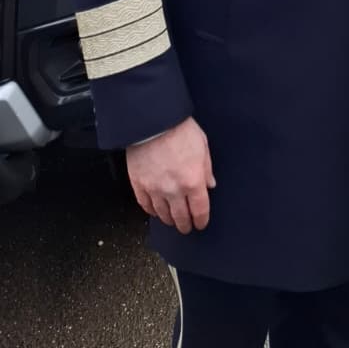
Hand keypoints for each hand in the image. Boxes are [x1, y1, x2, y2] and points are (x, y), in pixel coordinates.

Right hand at [125, 117, 215, 233]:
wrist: (152, 120)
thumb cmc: (180, 129)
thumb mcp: (202, 145)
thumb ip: (207, 168)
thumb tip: (209, 185)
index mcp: (193, 181)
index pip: (200, 211)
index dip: (201, 220)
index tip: (201, 224)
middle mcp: (174, 190)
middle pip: (181, 217)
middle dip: (185, 225)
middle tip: (186, 227)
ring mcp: (154, 189)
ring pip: (163, 214)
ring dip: (169, 220)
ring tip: (172, 220)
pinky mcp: (139, 184)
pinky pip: (145, 205)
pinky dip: (151, 211)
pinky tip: (156, 210)